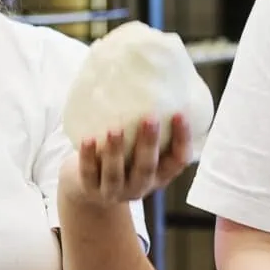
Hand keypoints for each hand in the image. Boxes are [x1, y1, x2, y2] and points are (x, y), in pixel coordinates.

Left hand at [61, 115, 193, 209]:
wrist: (89, 189)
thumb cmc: (122, 158)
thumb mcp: (140, 150)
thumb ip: (148, 128)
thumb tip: (159, 78)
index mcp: (159, 175)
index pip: (179, 160)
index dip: (182, 139)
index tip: (179, 113)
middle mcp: (140, 186)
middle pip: (147, 168)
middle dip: (149, 143)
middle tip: (150, 118)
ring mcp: (114, 191)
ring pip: (115, 174)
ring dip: (116, 151)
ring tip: (114, 129)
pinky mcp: (90, 190)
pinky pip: (89, 174)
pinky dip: (88, 157)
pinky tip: (87, 139)